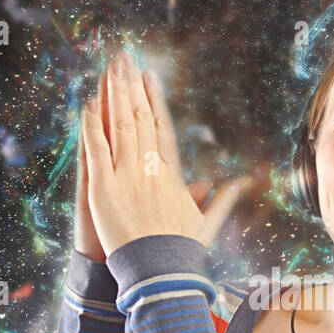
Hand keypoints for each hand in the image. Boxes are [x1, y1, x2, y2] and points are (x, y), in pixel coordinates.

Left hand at [80, 51, 240, 257]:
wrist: (160, 274)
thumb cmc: (182, 252)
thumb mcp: (208, 222)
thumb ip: (223, 198)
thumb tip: (245, 182)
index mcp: (172, 174)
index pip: (162, 127)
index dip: (154, 99)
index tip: (149, 76)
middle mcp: (150, 168)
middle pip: (139, 118)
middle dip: (131, 85)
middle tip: (124, 58)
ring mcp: (126, 176)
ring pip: (119, 126)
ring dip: (113, 94)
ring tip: (109, 67)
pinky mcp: (104, 188)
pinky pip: (96, 149)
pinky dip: (92, 125)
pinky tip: (88, 103)